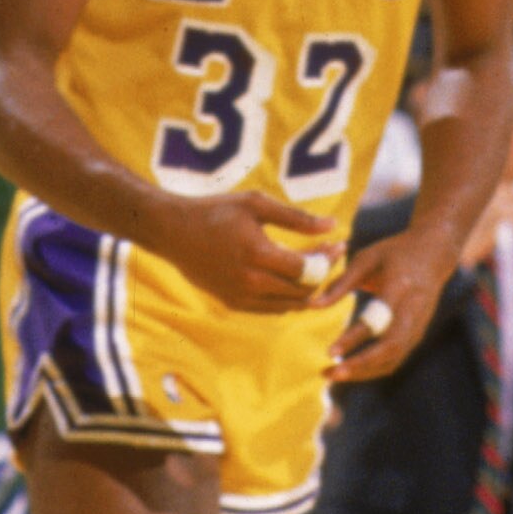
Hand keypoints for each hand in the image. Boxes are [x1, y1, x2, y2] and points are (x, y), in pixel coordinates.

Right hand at [150, 182, 340, 314]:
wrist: (174, 232)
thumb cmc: (216, 211)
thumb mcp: (256, 204)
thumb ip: (296, 218)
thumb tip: (332, 225)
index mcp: (258, 254)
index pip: (307, 269)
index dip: (327, 259)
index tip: (338, 245)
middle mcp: (251, 282)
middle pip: (303, 290)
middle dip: (322, 273)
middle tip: (330, 254)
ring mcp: (242, 297)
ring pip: (290, 305)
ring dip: (308, 289)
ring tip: (315, 267)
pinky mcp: (235, 304)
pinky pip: (273, 309)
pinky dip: (288, 298)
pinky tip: (291, 278)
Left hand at [327, 226, 452, 382]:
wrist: (433, 255)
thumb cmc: (393, 254)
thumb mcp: (366, 259)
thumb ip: (340, 283)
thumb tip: (311, 305)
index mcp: (400, 287)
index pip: (377, 320)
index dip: (353, 338)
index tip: (330, 352)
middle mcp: (412, 312)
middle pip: (389, 349)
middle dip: (359, 365)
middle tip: (329, 373)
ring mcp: (418, 327)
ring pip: (392, 360)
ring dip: (363, 372)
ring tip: (332, 374)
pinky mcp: (416, 336)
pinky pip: (394, 360)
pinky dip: (372, 369)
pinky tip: (350, 368)